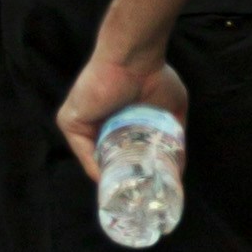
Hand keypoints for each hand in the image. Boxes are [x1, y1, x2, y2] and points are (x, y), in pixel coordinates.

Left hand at [56, 36, 181, 188]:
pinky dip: (95, 167)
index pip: (122, 147)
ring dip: (109, 174)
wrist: (133, 58)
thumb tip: (180, 168)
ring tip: (124, 193)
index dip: (135, 165)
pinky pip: (82, 150)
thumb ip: (174, 136)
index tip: (147, 184)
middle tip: (136, 193)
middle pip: (108, 154)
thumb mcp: (172, 110)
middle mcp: (99, 121)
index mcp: (119, 117)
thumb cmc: (154, 75)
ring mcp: (84, 121)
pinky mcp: (71, 121)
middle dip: (122, 174)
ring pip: (95, 154)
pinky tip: (110, 181)